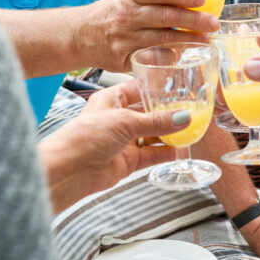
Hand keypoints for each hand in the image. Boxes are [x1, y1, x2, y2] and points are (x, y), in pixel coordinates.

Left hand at [39, 82, 187, 211]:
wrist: (70, 170)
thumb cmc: (86, 137)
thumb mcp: (125, 122)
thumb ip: (156, 121)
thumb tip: (183, 117)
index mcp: (111, 99)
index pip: (138, 90)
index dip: (157, 89)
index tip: (178, 88)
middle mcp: (117, 118)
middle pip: (148, 113)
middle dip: (167, 114)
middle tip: (189, 110)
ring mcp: (122, 141)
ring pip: (151, 134)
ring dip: (168, 134)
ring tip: (189, 130)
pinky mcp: (127, 160)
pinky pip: (151, 154)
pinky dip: (164, 152)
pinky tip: (179, 150)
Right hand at [79, 0, 219, 71]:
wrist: (79, 34)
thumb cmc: (112, 13)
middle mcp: (127, 16)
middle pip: (166, 17)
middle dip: (194, 20)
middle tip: (214, 23)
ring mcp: (125, 39)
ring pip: (163, 40)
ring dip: (188, 41)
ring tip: (206, 40)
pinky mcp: (124, 59)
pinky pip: (152, 60)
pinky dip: (170, 58)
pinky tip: (183, 55)